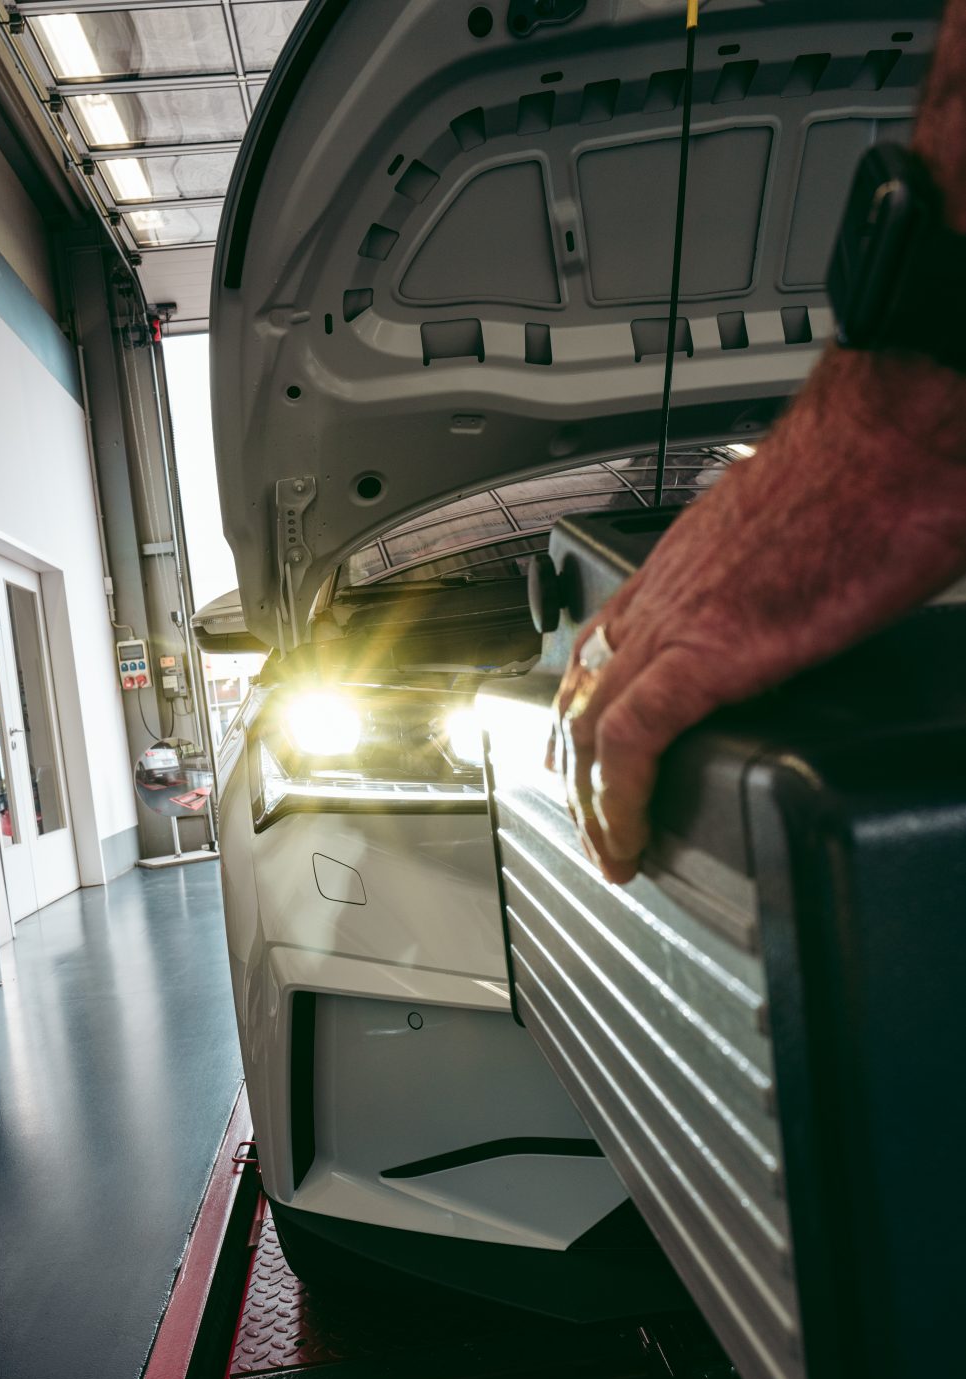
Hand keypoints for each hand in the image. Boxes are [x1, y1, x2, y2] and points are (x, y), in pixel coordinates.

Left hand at [551, 349, 965, 883]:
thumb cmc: (867, 473)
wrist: (893, 437)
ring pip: (588, 727)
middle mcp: (661, 591)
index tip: (589, 762)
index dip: (581, 713)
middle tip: (589, 827)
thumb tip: (795, 624)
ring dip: (590, 803)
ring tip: (610, 853)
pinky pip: (630, 742)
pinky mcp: (707, 651)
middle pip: (580, 695)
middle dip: (574, 773)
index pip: (597, 649)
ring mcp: (675, 620)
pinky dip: (617, 802)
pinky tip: (628, 841)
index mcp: (680, 566)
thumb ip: (773, 590)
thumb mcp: (797, 545)